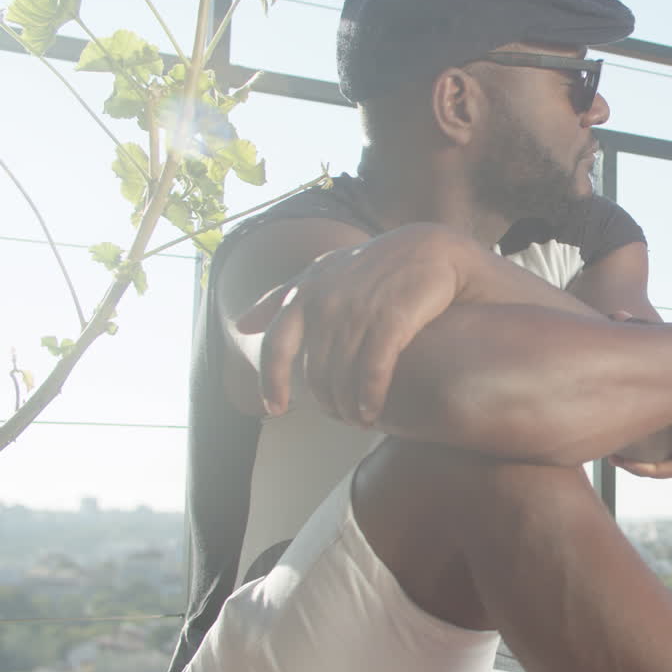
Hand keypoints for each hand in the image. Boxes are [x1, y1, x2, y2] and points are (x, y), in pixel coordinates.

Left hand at [236, 223, 470, 425]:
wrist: (431, 250)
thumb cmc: (374, 264)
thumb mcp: (321, 272)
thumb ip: (279, 298)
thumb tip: (241, 325)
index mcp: (304, 293)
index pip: (276, 346)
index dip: (272, 382)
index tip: (275, 409)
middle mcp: (326, 302)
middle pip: (315, 372)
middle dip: (326, 402)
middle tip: (339, 417)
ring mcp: (358, 311)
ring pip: (342, 377)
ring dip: (348, 407)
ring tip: (359, 421)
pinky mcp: (391, 320)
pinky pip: (373, 371)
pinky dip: (369, 397)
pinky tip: (372, 411)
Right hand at [609, 324, 671, 479]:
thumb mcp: (655, 338)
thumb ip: (636, 329)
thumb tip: (615, 314)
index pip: (662, 415)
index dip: (635, 419)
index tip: (612, 417)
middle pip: (660, 440)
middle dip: (633, 445)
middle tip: (608, 444)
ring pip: (665, 456)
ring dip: (638, 461)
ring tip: (613, 456)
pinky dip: (649, 469)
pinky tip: (626, 462)